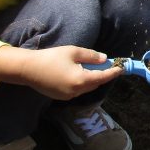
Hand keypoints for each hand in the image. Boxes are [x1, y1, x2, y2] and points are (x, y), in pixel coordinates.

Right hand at [0, 44, 123, 98]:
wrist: (28, 69)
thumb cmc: (51, 57)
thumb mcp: (73, 52)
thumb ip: (91, 56)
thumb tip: (104, 59)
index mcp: (81, 80)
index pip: (103, 77)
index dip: (113, 72)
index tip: (121, 68)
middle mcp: (76, 91)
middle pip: (95, 83)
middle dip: (102, 75)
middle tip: (105, 64)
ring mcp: (68, 96)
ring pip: (86, 88)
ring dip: (91, 79)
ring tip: (89, 67)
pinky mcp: (61, 97)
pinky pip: (77, 90)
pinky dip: (81, 83)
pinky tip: (77, 73)